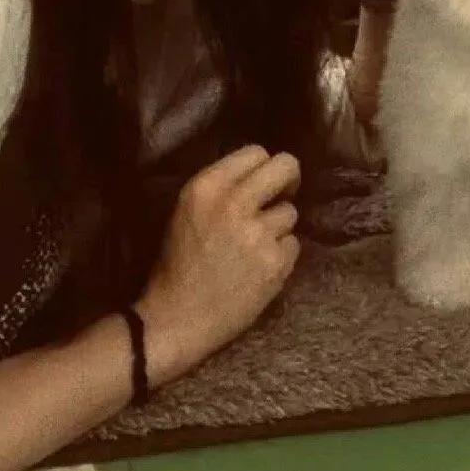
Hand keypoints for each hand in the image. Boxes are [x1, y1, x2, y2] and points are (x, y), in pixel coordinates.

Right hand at [135, 146, 300, 384]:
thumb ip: (223, 186)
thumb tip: (264, 172)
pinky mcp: (275, 263)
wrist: (176, 319)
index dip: (263, 168)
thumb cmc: (178, 264)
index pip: (256, 151)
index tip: (262, 184)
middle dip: (288, 181)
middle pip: (286, 167)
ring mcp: (258, 234)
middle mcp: (234, 204)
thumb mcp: (187, 210)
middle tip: (279, 197)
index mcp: (207, 186)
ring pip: (291, 212)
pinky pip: (293, 244)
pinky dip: (281, 255)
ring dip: (278, 228)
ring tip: (255, 247)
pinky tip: (260, 269)